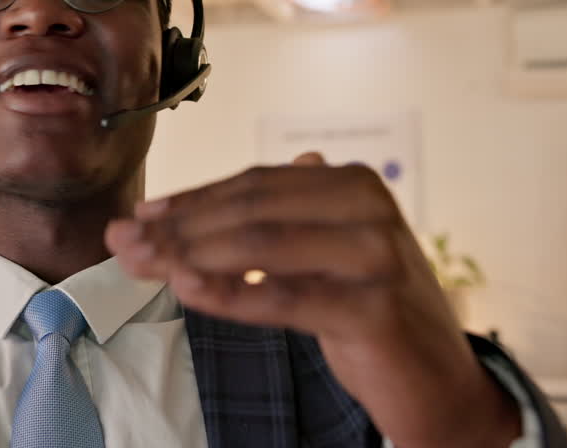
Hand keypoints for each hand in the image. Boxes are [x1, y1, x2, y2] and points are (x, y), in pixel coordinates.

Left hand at [105, 153, 520, 447]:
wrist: (441, 381)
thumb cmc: (368, 311)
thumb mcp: (316, 255)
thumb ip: (258, 226)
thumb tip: (164, 211)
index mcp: (353, 184)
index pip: (253, 185)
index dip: (189, 199)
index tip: (139, 216)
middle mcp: (369, 209)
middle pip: (250, 210)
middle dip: (178, 227)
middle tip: (124, 243)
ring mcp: (376, 257)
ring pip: (260, 245)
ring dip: (190, 255)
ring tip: (143, 265)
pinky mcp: (374, 310)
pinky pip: (284, 298)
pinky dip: (230, 294)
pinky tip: (187, 290)